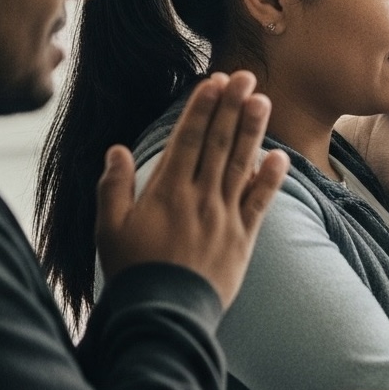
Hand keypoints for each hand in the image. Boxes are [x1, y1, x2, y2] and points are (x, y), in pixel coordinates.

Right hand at [96, 69, 286, 308]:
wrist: (166, 313)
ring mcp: (224, 217)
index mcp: (166, 191)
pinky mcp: (243, 239)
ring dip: (253, 132)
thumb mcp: (108, 227)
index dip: (202, 108)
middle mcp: (199, 198)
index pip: (187, 139)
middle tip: (246, 76)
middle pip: (218, 144)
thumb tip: (118, 149)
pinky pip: (260, 204)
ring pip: (241, 166)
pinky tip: (280, 156)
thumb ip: (113, 186)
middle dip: (231, 107)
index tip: (214, 81)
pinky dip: (271, 179)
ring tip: (263, 101)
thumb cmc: (133, 270)